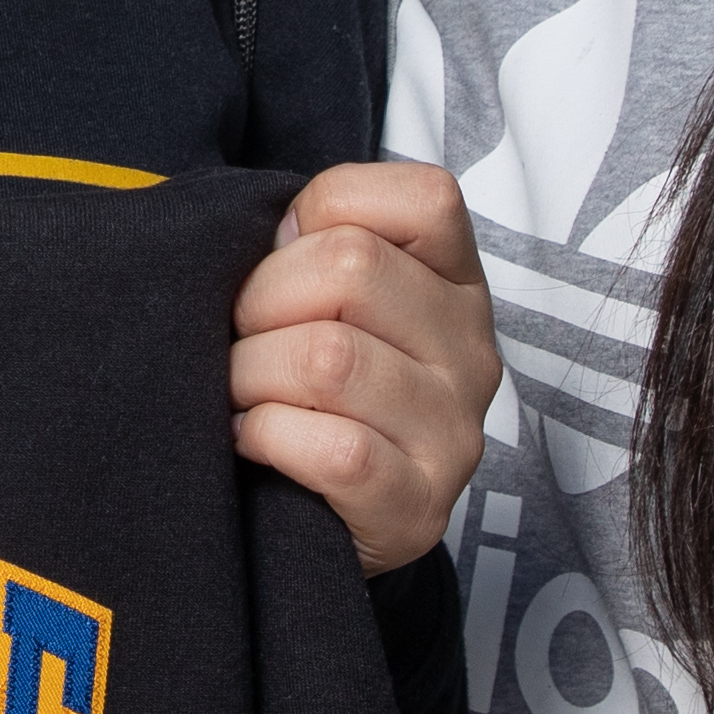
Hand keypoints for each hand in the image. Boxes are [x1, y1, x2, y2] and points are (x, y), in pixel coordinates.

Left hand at [229, 159, 496, 574]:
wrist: (322, 516)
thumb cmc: (309, 386)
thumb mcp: (322, 297)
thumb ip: (309, 243)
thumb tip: (257, 230)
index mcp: (457, 282)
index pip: (423, 197)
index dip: (321, 212)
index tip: (284, 258)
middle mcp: (472, 351)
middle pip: (350, 266)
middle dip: (260, 298)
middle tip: (241, 337)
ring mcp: (455, 433)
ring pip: (329, 358)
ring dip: (250, 373)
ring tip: (243, 392)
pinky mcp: (420, 507)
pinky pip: (335, 450)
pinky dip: (268, 436)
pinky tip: (254, 440)